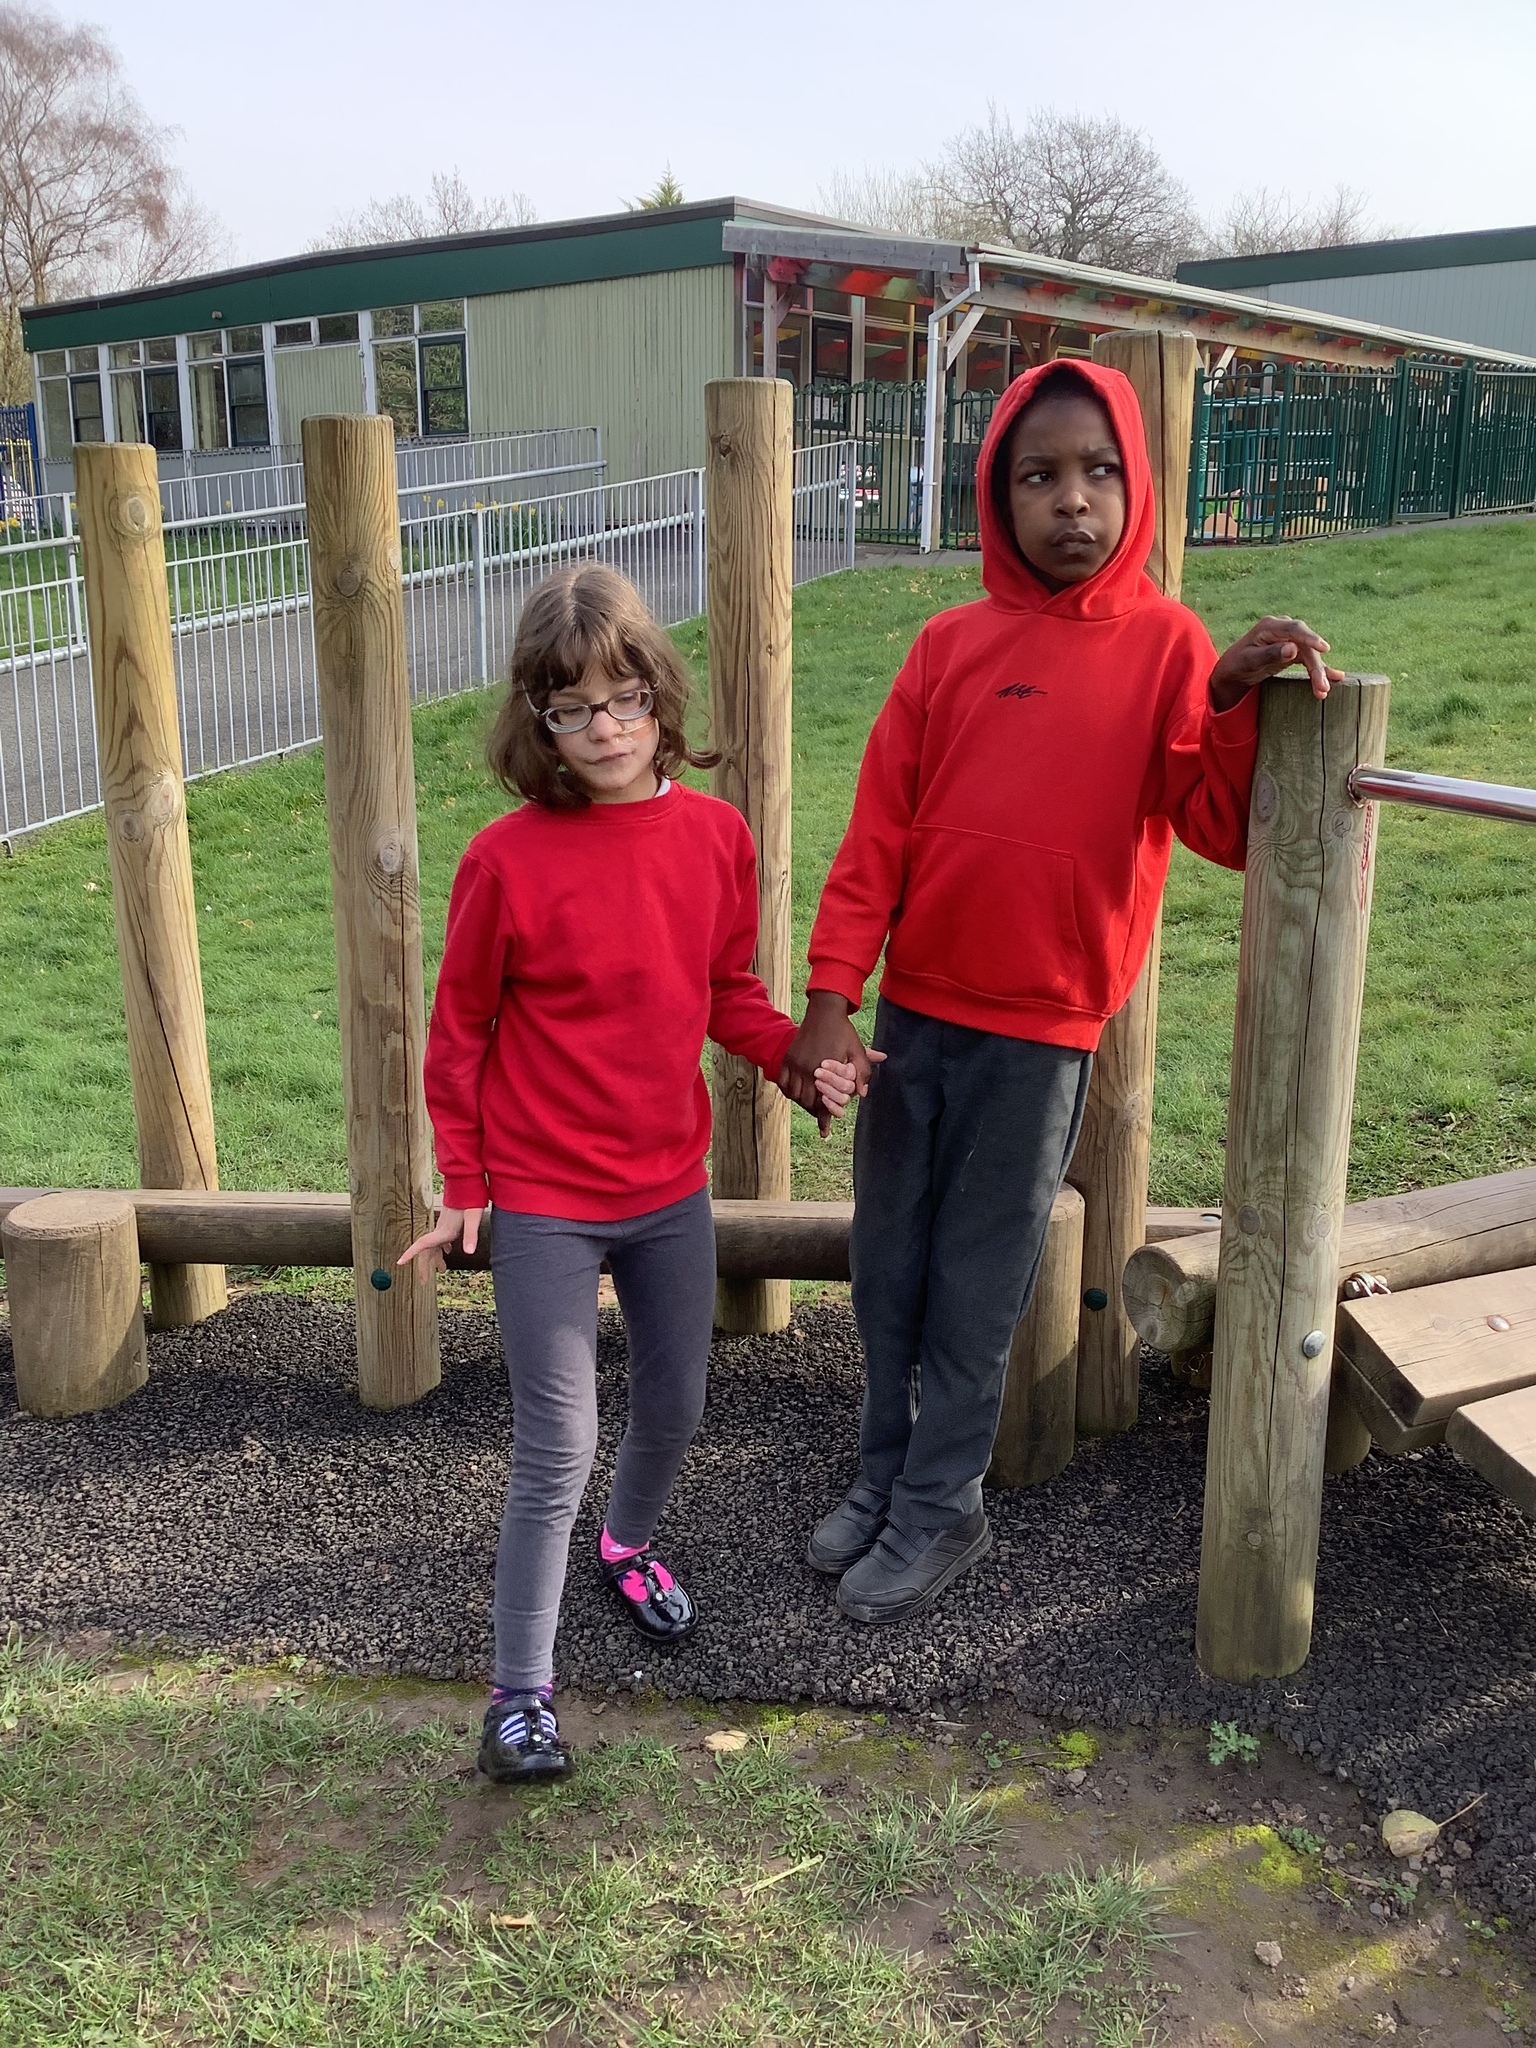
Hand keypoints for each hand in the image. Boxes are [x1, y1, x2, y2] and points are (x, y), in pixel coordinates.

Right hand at [398, 1205, 482, 1282]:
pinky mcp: (449, 1222)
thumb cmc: (471, 1199)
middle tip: (424, 1281)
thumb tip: (468, 1253)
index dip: (410, 1254)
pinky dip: (443, 1248)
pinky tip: (448, 1250)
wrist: (468, 1181)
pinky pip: (441, 1239)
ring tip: (440, 1270)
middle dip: (424, 1266)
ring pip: (435, 1245)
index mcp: (443, 1231)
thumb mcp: (473, 1217)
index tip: (399, 1263)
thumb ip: (470, 1235)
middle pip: (428, 1250)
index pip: (423, 1244)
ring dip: (435, 1258)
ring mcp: (444, 1226)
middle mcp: (441, 1229)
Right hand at [779, 991, 886, 1139]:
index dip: (824, 1117)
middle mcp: (806, 1068)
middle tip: (818, 1116)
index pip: (822, 1101)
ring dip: (801, 1101)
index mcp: (824, 1070)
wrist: (824, 1011)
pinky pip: (783, 1082)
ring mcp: (794, 1063)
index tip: (825, 1131)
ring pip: (793, 1093)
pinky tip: (795, 1093)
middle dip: (813, 1110)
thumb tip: (861, 1094)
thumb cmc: (843, 1032)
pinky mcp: (788, 1057)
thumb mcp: (857, 1051)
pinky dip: (788, 1090)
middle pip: (806, 1101)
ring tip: (809, 1105)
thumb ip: (862, 1072)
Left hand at [1210, 617, 1343, 711]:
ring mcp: (1290, 639)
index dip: (1310, 638)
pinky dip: (1320, 669)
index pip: (1295, 629)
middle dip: (1316, 665)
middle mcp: (1283, 629)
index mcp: (1270, 626)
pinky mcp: (1294, 650)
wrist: (1232, 671)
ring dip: (1318, 672)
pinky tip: (1337, 676)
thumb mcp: (1250, 661)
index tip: (1324, 649)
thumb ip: (1270, 654)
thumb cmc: (1237, 664)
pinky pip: (1309, 659)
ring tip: (1323, 691)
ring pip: (1309, 654)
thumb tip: (1292, 649)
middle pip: (1305, 645)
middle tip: (1323, 686)